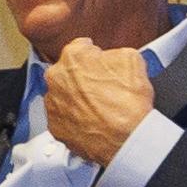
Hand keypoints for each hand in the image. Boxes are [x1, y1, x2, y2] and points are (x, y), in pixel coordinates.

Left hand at [44, 38, 154, 168]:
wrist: (126, 138)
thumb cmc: (128, 102)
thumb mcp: (132, 59)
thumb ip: (114, 53)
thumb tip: (111, 58)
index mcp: (73, 57)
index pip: (81, 48)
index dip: (94, 56)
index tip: (99, 62)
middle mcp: (57, 78)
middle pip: (68, 72)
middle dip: (83, 77)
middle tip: (103, 88)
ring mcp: (53, 104)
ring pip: (64, 95)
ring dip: (77, 99)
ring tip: (99, 107)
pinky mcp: (55, 127)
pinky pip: (63, 118)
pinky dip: (74, 119)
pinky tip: (91, 121)